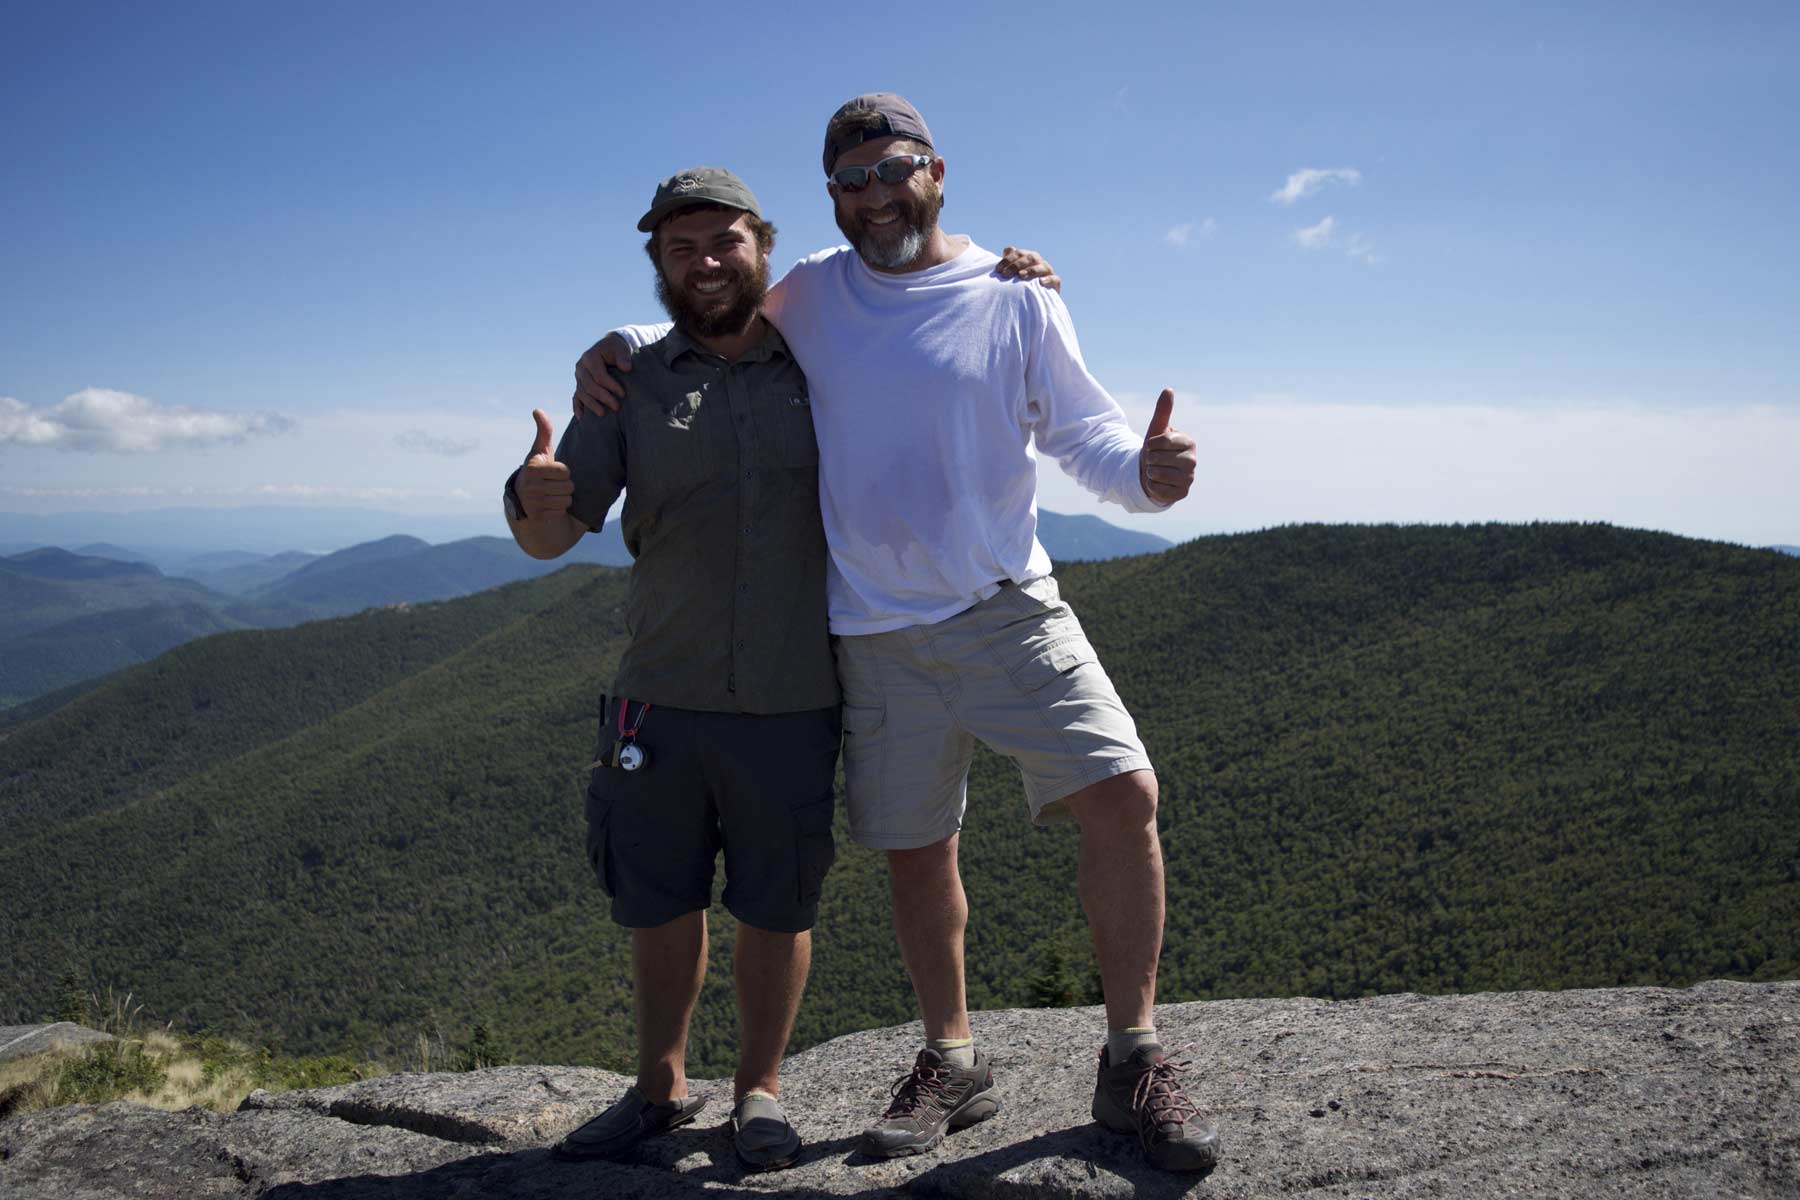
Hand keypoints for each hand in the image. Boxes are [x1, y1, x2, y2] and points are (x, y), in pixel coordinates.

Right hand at [519, 409, 572, 521]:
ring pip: (567, 500)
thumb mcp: (539, 451)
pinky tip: (548, 503)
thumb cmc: (537, 470)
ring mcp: (533, 502)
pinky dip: (558, 508)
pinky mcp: (537, 516)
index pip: (565, 471)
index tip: (552, 472)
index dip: (562, 472)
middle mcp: (531, 486)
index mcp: (533, 468)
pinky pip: (561, 512)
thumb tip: (538, 410)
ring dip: (563, 497)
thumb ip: (544, 431)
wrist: (522, 497)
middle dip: (564, 485)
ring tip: (551, 493)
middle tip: (552, 484)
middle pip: (568, 487)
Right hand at [572, 334, 631, 416]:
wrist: (609, 348)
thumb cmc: (616, 348)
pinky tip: (581, 418)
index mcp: (589, 357)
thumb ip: (623, 356)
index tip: (623, 394)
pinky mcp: (579, 384)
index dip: (611, 386)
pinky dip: (577, 407)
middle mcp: (581, 367)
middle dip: (603, 397)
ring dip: (592, 405)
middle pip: (589, 386)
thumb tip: (626, 368)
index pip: (599, 376)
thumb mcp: (621, 347)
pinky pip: (576, 397)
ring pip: (582, 393)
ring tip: (603, 414)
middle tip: (616, 407)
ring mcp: (578, 377)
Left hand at [995, 246, 1060, 292]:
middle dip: (1016, 265)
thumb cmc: (1021, 284)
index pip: (1019, 253)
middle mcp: (1039, 262)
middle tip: (1005, 274)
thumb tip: (1008, 249)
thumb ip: (1010, 261)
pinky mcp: (1055, 283)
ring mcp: (1048, 271)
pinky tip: (1041, 282)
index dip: (1008, 260)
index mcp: (1029, 257)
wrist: (1035, 299)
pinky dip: (1049, 279)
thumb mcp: (1013, 274)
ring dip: (1031, 270)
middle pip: (1030, 258)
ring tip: (1021, 275)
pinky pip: (1055, 279)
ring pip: (1041, 267)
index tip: (997, 270)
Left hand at [1138, 390, 1195, 505]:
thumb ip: (1163, 411)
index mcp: (1189, 442)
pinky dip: (1152, 487)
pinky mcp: (1182, 494)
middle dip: (1149, 459)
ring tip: (1154, 470)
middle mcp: (1192, 460)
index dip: (1150, 444)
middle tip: (1153, 460)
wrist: (1152, 473)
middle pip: (1158, 458)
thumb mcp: (1157, 429)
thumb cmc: (1156, 449)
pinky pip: (1158, 490)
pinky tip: (1157, 483)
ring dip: (1149, 472)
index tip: (1152, 446)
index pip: (1162, 441)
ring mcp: (1189, 478)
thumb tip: (1168, 390)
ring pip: (1158, 474)